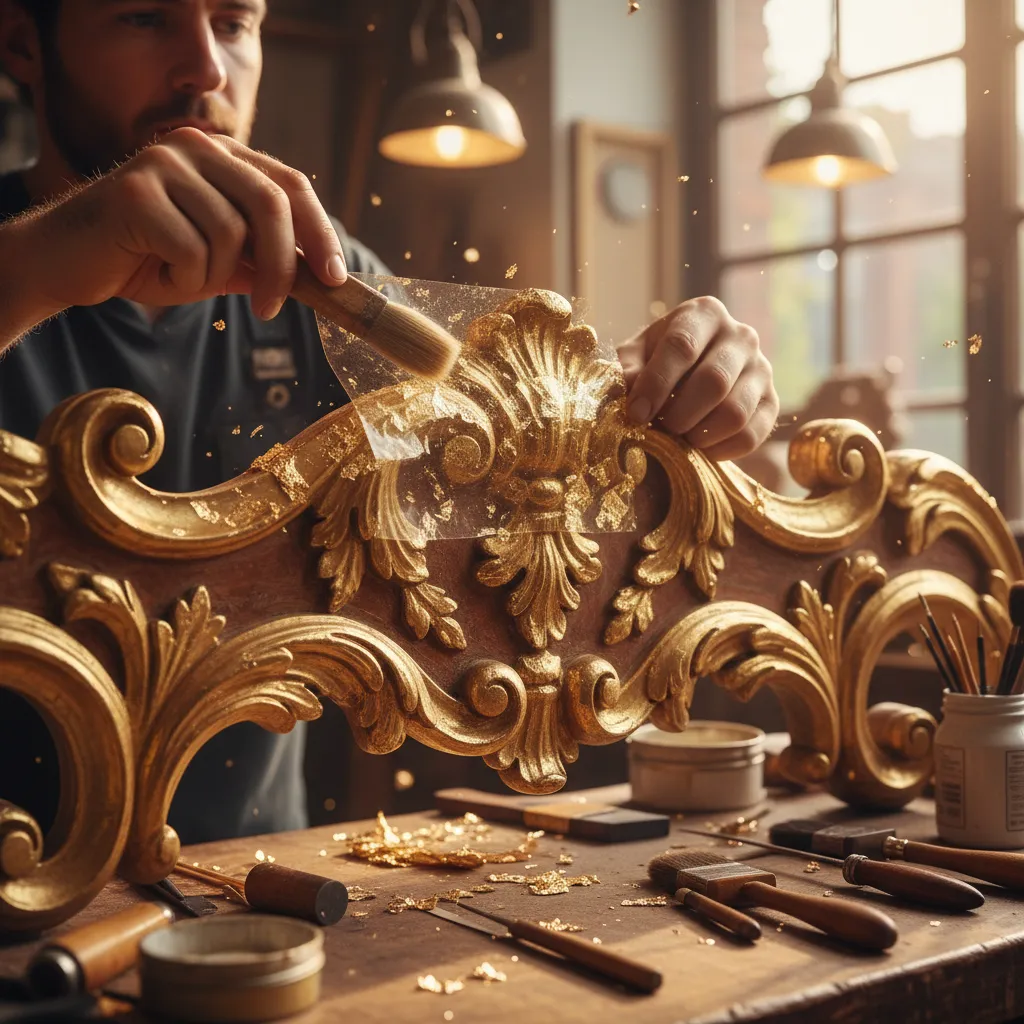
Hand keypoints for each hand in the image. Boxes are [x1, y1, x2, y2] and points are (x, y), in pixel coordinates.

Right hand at [15, 128, 344, 323]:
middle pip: (271, 204)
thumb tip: (320, 278)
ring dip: (213, 277)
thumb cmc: (147, 259)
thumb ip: (262, 261)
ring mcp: (164, 163)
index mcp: (223, 156)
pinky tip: (153, 271)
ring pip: (230, 235)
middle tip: (271, 309)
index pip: (290, 184)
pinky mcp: (136, 192)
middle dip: (281, 266)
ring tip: (178, 276)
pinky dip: (182, 279)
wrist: (68, 262)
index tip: (335, 278)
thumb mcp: (218, 263)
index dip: (319, 232)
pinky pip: (192, 251)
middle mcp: (196, 147)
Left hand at [616, 296, 778, 460]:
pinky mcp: (772, 401)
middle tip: (660, 429)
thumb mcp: (636, 356)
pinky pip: (751, 435)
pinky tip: (699, 448)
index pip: (682, 346)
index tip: (636, 413)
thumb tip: (632, 394)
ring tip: (678, 439)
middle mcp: (741, 336)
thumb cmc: (657, 360)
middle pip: (713, 381)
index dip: (656, 384)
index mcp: (704, 314)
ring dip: (700, 435)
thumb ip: (629, 371)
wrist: (692, 373)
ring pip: (734, 412)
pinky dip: (720, 450)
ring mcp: (762, 368)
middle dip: (679, 414)